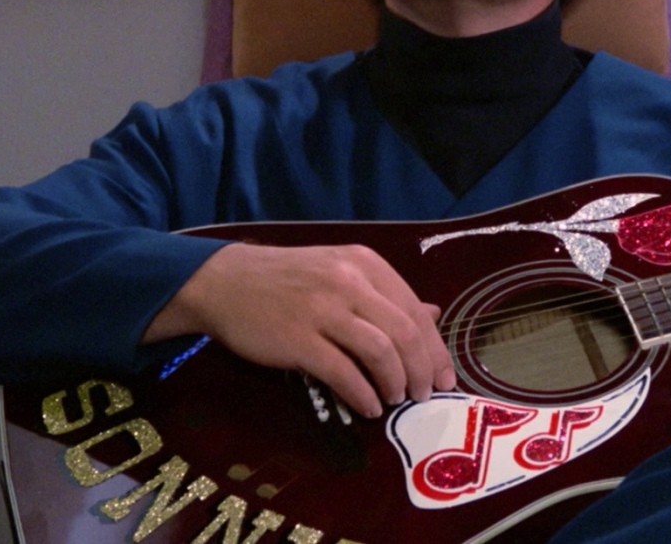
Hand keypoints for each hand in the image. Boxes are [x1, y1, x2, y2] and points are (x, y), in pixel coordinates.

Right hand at [144, 243, 456, 417]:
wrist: (227, 281)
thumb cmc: (289, 279)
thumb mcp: (342, 271)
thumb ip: (386, 294)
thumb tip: (434, 313)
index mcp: (365, 263)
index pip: (415, 309)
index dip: (435, 348)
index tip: (444, 377)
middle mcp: (349, 281)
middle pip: (404, 332)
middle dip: (422, 370)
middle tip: (423, 395)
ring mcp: (323, 309)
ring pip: (380, 351)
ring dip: (395, 383)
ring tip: (396, 400)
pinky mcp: (298, 339)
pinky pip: (343, 372)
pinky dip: (363, 394)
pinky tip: (368, 407)